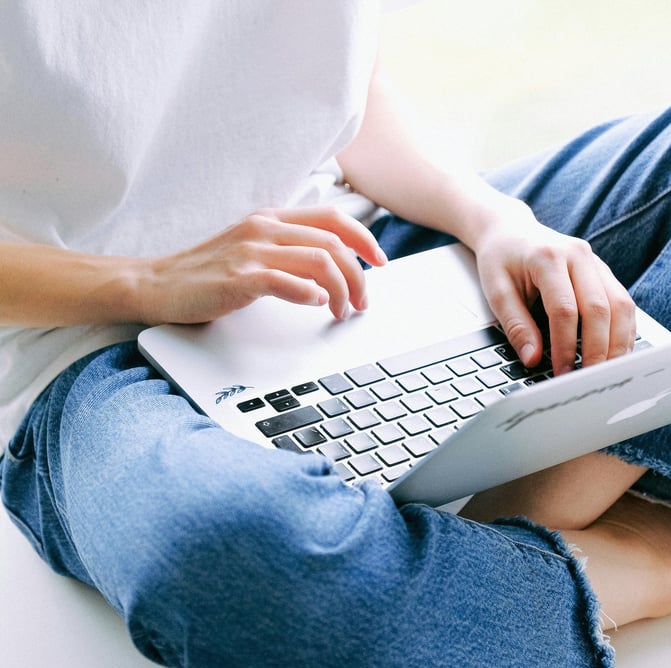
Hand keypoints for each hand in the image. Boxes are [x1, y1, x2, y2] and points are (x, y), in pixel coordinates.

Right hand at [139, 206, 387, 324]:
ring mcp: (249, 251)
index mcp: (270, 219)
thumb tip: (330, 266)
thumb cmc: (206, 273)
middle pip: (333, 242)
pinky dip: (309, 293)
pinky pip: (284, 281)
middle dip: (359, 275)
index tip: (380, 261)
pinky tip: (318, 304)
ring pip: (318, 261)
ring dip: (341, 290)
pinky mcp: (237, 278)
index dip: (363, 238)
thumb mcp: (252, 250)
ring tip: (342, 311)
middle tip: (363, 301)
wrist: (155, 284)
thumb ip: (286, 250)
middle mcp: (263, 229)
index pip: (332, 218)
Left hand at [470, 197, 635, 374]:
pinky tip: (616, 352)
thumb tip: (533, 358)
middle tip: (588, 379)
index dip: (565, 345)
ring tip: (607, 371)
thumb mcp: (497, 291)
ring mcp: (595, 261)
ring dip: (618, 342)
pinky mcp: (603, 271)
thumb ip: (516, 325)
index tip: (561, 372)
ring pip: (620, 305)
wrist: (509, 230)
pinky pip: (622, 302)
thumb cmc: (501, 259)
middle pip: (600, 308)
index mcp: (548, 257)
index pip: (564, 309)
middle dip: (597, 349)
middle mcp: (578, 255)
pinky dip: (623, 330)